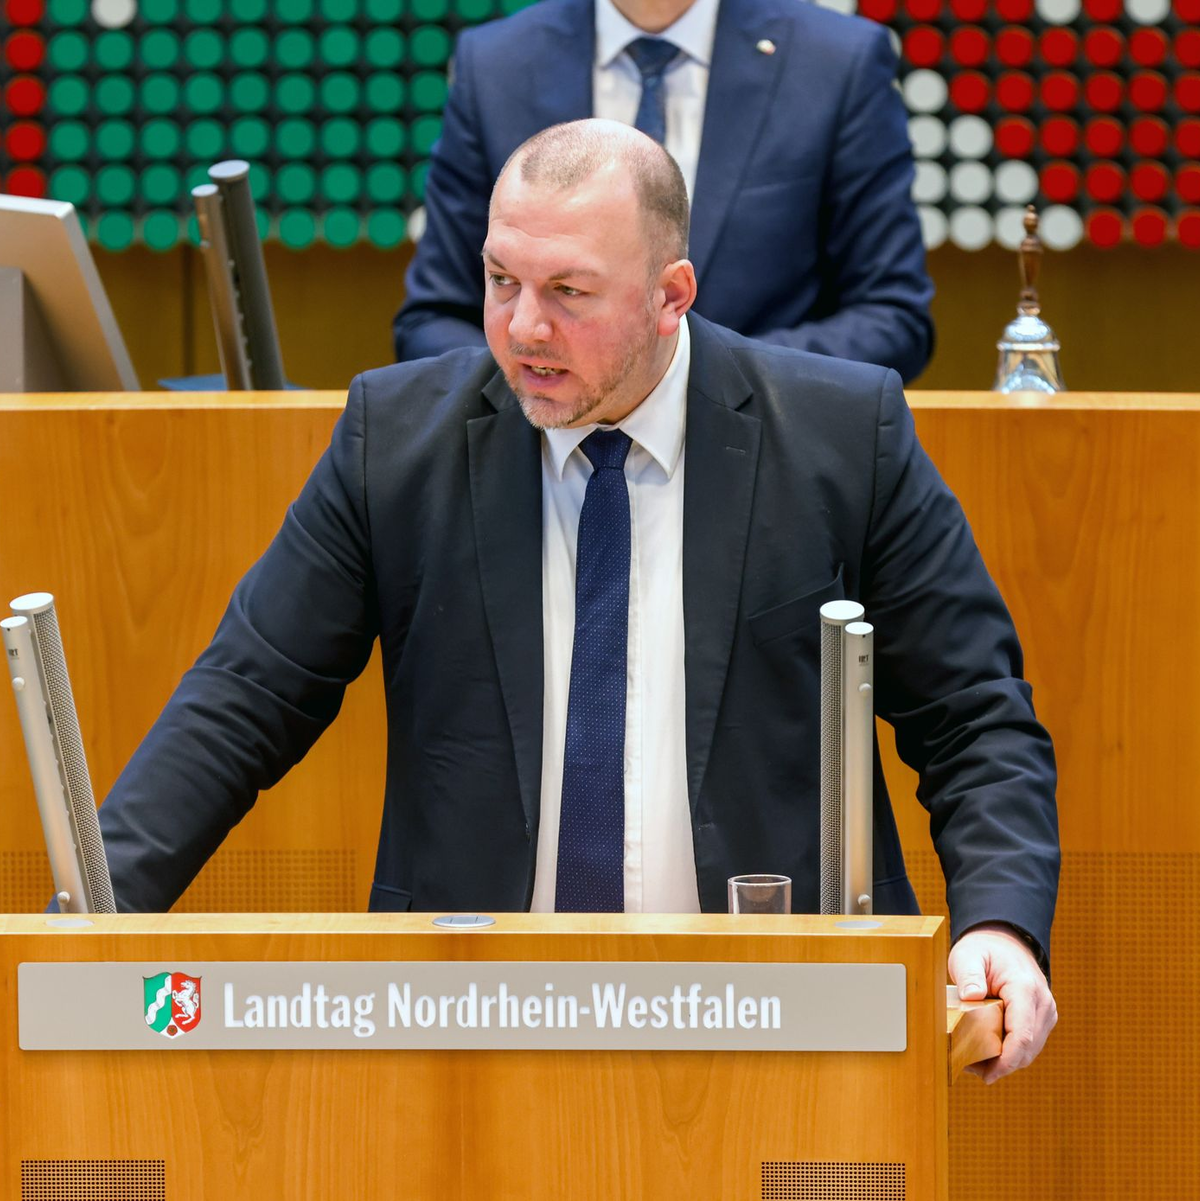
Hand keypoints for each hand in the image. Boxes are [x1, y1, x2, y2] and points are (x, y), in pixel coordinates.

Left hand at [948, 922, 1056, 1083]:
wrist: (1006, 941)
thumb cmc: (985, 949)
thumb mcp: (968, 954)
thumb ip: (969, 974)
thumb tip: (971, 996)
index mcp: (1025, 989)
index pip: (1022, 1035)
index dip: (1006, 1060)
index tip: (987, 1075)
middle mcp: (1042, 1003)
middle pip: (1027, 1048)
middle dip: (1001, 1065)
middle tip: (970, 1069)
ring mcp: (1046, 1012)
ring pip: (1030, 1050)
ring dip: (1006, 1061)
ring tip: (975, 1062)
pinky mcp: (1042, 1019)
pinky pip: (1030, 1044)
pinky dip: (1011, 1053)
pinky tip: (989, 1053)